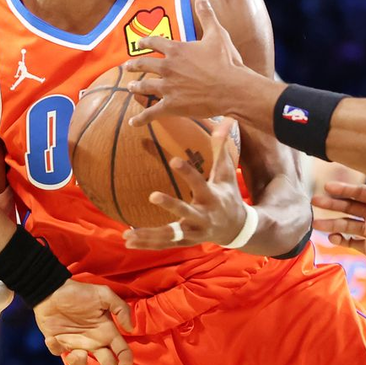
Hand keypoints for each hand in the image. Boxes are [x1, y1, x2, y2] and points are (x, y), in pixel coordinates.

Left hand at [34, 278, 136, 364]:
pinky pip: (58, 353)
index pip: (120, 348)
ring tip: (74, 353)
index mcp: (105, 330)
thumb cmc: (79, 292)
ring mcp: (76, 344)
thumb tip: (130, 328)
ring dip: (78, 361)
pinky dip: (55, 347)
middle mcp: (93, 341)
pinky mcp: (59, 344)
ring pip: (80, 363)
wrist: (51, 290)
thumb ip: (120, 308)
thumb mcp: (103, 294)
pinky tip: (52, 337)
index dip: (125, 358)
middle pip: (106, 363)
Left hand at [124, 0, 271, 127]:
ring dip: (136, 87)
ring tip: (131, 88)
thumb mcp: (217, 34)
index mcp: (176, 50)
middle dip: (134, 65)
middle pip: (144, 65)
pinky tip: (132, 122)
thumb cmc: (226, 61)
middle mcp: (167, 68)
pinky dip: (141, 118)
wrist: (232, 88)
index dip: (145, 42)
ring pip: (145, 87)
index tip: (139, 43)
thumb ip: (206, 14)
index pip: (154, 43)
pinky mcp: (171, 106)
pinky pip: (151, 113)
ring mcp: (167, 88)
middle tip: (126, 67)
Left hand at [124, 119, 248, 250]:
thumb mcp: (227, 173)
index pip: (199, 182)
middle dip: (171, 205)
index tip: (173, 159)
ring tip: (129, 233)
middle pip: (186, 212)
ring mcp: (194, 232)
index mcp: (212, 197)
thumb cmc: (229, 195)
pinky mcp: (186, 242)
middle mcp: (203, 217)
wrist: (238, 228)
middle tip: (152, 195)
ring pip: (171, 235)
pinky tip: (128, 240)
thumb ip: (221, 148)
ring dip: (149, 234)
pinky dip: (147, 244)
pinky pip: (164, 244)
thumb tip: (225, 120)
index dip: (187, 171)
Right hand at [313, 180, 365, 275]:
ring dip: (331, 224)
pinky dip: (340, 241)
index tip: (329, 187)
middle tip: (314, 201)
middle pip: (348, 207)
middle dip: (332, 204)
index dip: (344, 190)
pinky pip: (351, 243)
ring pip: (346, 225)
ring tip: (315, 223)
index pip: (359, 193)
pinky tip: (332, 238)